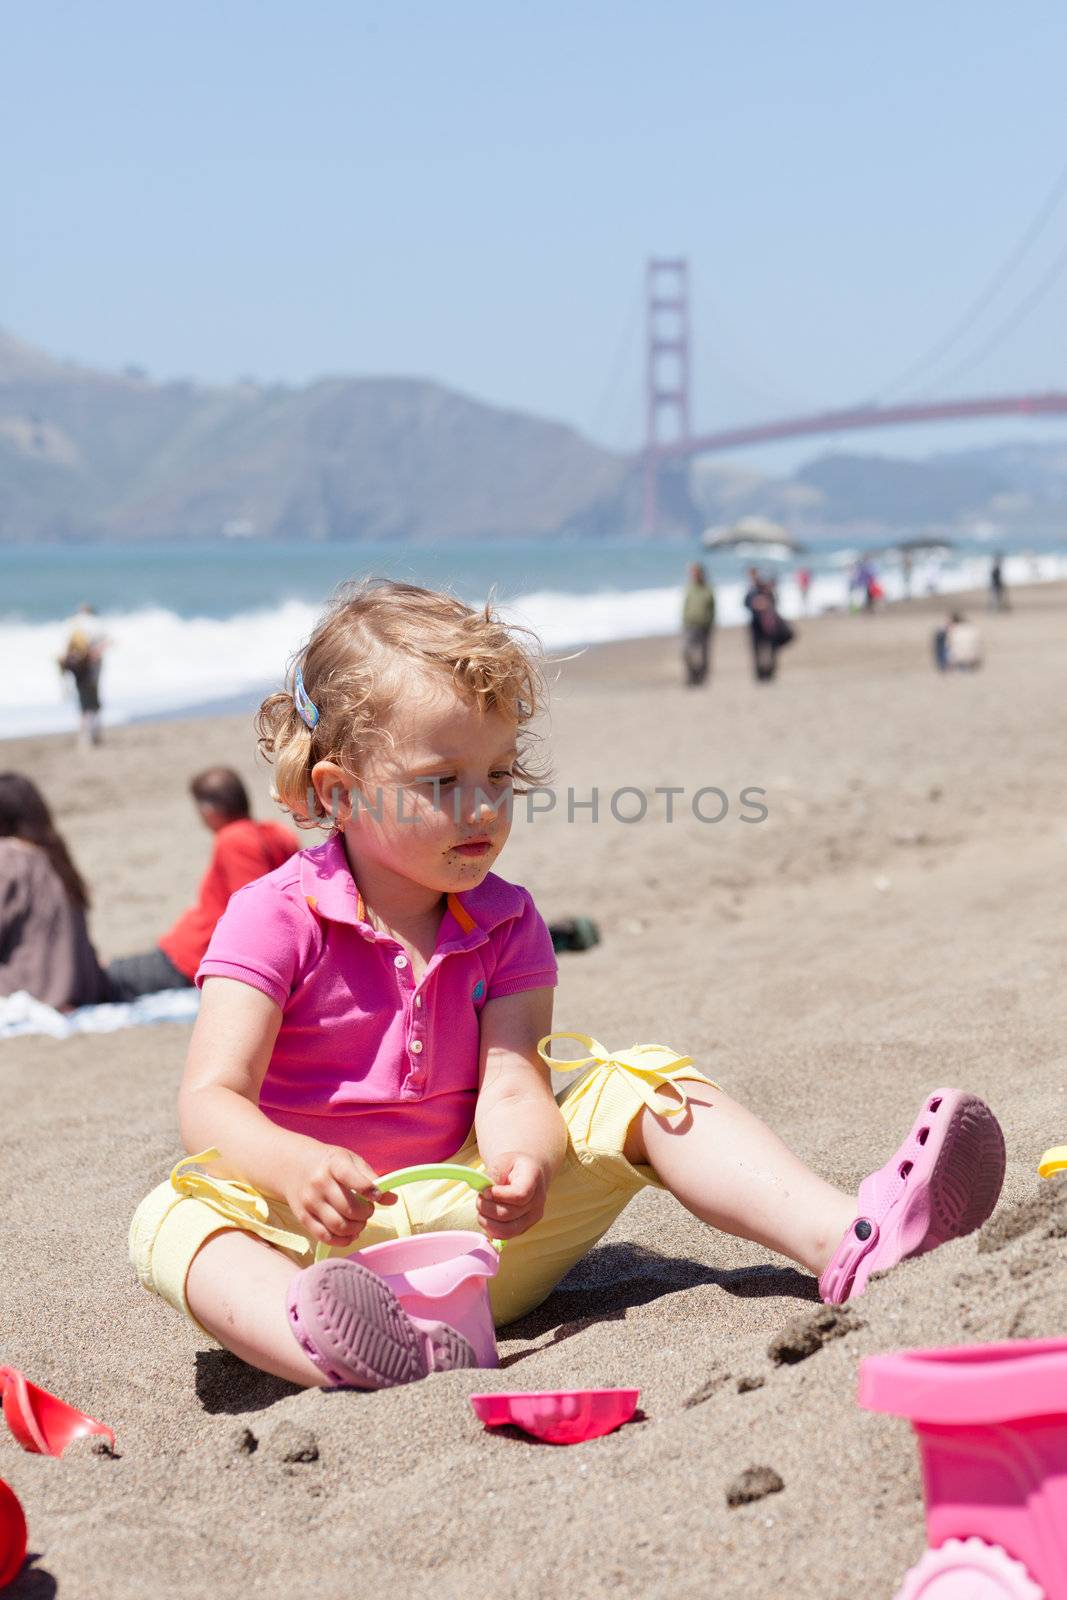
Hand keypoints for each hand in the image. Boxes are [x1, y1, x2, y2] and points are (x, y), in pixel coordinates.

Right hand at [281, 1143, 396, 1247]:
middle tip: (368, 1210)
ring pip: (338, 1225)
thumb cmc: (330, 1164)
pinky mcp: (303, 1217)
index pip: (354, 1179)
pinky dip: (342, 1240)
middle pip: (349, 1208)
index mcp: (335, 1164)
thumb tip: (392, 1199)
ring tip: (359, 1222)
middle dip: (366, 1214)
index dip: (370, 1190)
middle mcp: (320, 1183)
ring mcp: (310, 1201)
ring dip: (356, 1228)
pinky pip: (324, 1236)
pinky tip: (349, 1233)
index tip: (377, 1196)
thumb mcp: (351, 1161)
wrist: (294, 1166)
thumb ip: (372, 1179)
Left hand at [476, 1153, 548, 1240]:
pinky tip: (487, 1216)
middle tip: (480, 1197)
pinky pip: (505, 1236)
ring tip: (482, 1207)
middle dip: (486, 1207)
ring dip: (486, 1220)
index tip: (487, 1190)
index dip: (500, 1195)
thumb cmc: (513, 1166)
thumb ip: (493, 1174)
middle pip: (508, 1214)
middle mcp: (537, 1201)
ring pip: (506, 1230)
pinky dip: (490, 1228)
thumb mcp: (502, 1161)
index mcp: (533, 1179)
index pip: (520, 1195)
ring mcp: (533, 1217)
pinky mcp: (525, 1228)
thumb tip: (485, 1192)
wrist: (528, 1173)